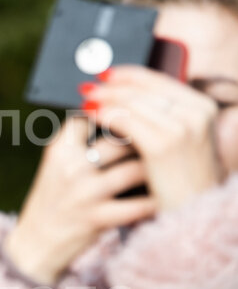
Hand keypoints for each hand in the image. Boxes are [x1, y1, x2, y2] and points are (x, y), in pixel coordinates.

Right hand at [4, 117, 156, 284]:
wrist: (36, 243)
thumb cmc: (52, 200)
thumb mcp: (56, 166)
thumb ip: (80, 145)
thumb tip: (123, 121)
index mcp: (59, 149)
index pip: (92, 117)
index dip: (114, 116)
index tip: (130, 118)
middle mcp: (70, 167)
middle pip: (119, 139)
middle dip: (143, 141)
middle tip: (159, 141)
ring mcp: (84, 192)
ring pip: (134, 168)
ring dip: (154, 169)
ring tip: (165, 167)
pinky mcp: (97, 217)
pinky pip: (139, 205)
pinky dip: (154, 200)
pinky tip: (163, 195)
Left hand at [83, 65, 223, 210]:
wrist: (192, 215)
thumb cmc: (181, 179)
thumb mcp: (182, 142)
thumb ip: (164, 117)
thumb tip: (127, 94)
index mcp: (202, 107)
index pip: (159, 80)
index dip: (129, 75)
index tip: (107, 73)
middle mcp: (195, 114)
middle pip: (143, 89)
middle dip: (112, 86)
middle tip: (89, 86)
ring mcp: (180, 129)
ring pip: (132, 103)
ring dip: (106, 99)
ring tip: (87, 99)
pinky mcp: (162, 146)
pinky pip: (126, 121)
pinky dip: (106, 115)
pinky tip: (91, 115)